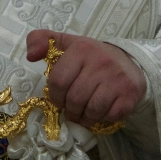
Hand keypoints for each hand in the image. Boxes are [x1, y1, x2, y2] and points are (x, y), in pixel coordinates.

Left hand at [26, 30, 146, 127]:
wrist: (128, 62)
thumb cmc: (91, 56)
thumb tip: (31, 55)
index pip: (58, 81)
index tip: (60, 98)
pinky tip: (102, 111)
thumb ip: (40, 40)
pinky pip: (109, 116)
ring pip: (91, 111)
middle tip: (72, 109)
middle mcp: (100, 62)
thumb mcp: (65, 43)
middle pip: (74, 100)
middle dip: (70, 110)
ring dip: (84, 117)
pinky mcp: (129, 94)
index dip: (55, 96)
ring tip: (84, 113)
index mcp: (81, 49)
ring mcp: (117, 79)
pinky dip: (102, 119)